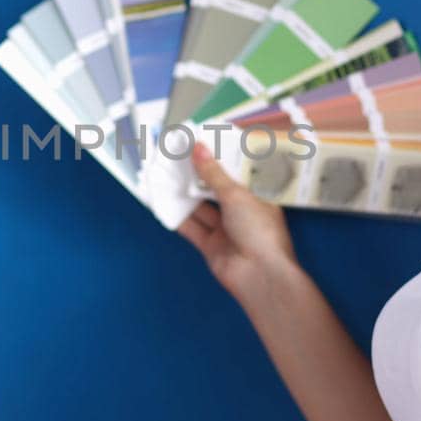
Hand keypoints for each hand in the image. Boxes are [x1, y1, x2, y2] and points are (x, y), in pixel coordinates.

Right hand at [178, 142, 300, 305]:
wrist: (259, 276)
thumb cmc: (259, 231)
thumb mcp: (236, 195)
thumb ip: (213, 174)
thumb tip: (198, 148)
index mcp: (257, 198)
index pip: (237, 174)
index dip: (219, 159)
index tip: (201, 143)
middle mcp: (242, 213)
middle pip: (215, 190)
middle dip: (197, 176)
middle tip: (176, 155)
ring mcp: (225, 230)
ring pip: (200, 208)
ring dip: (183, 194)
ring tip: (164, 173)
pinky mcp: (210, 246)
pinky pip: (191, 227)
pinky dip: (177, 216)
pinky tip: (161, 202)